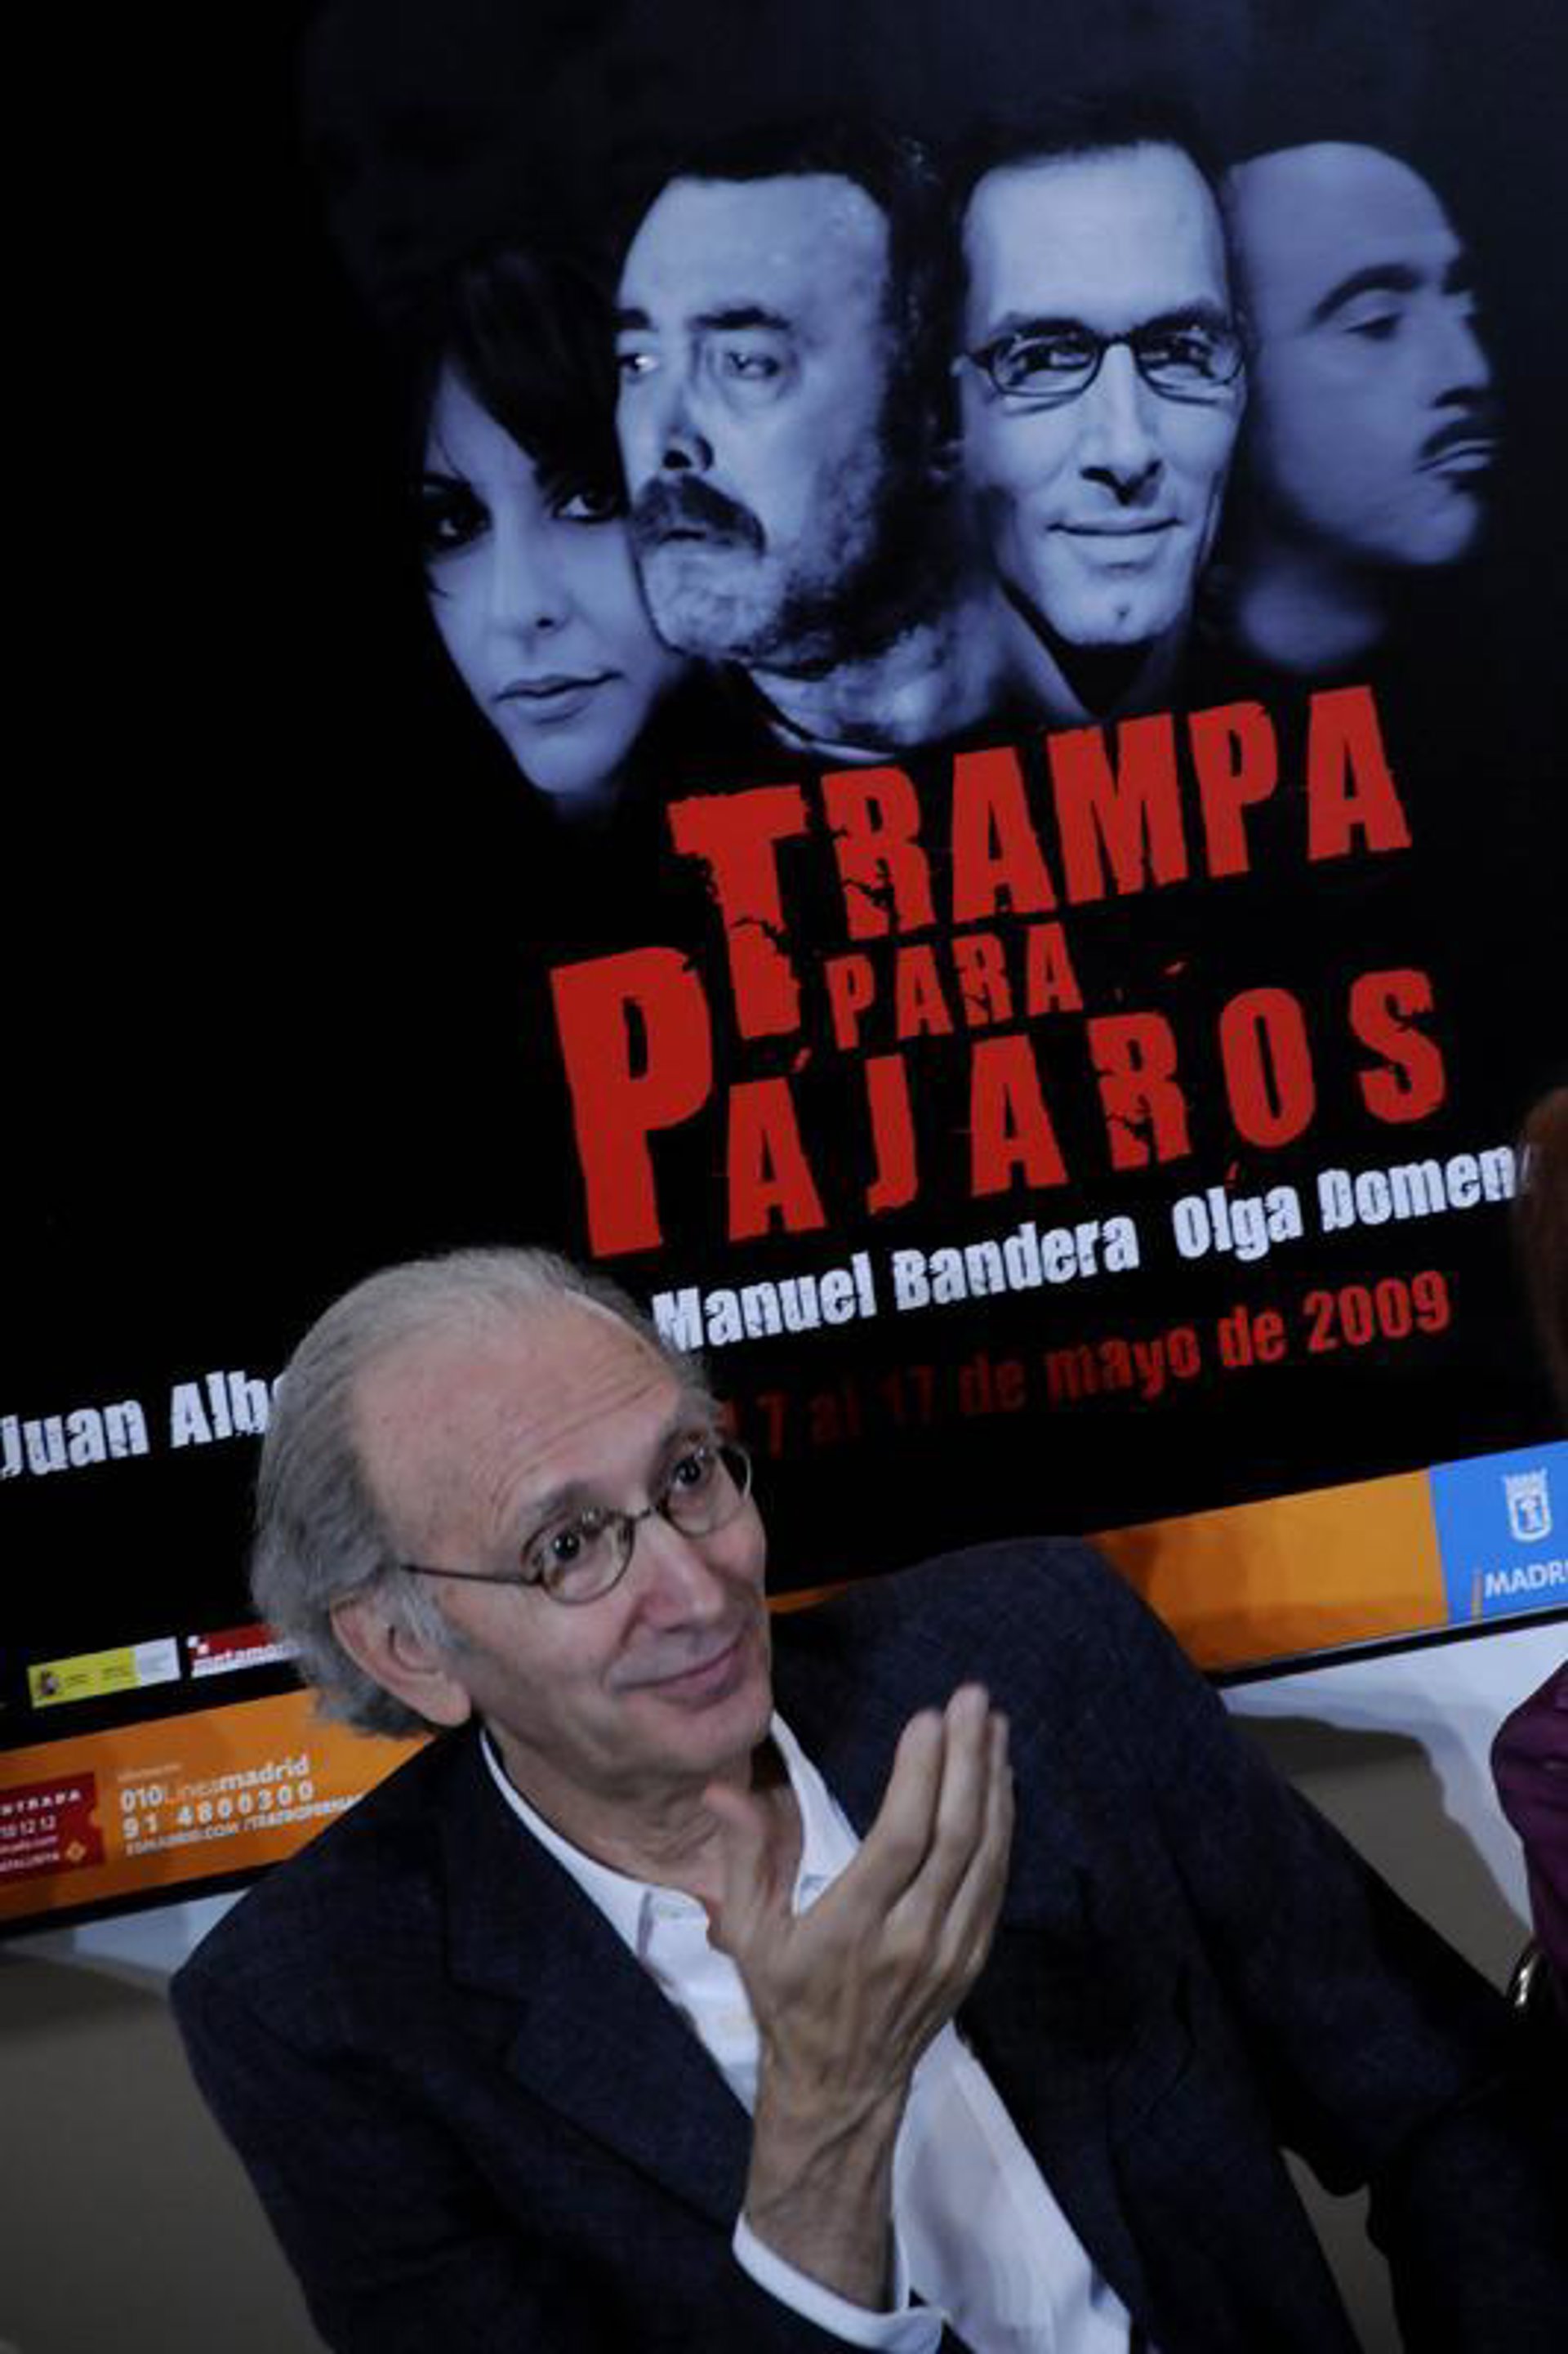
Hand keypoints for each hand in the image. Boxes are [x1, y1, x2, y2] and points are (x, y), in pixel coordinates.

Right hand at [704, 1684, 1013, 2305]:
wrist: (841, 2087)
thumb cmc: (786, 2001)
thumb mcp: (749, 1936)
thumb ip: (742, 1859)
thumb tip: (723, 1790)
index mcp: (852, 1929)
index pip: (898, 1841)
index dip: (919, 1777)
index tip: (925, 1717)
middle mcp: (910, 1937)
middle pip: (953, 1837)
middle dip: (966, 1760)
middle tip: (971, 1698)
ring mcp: (950, 1948)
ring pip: (984, 1855)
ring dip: (992, 1782)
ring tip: (991, 1723)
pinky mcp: (973, 1955)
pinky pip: (995, 1880)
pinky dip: (1002, 1825)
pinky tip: (999, 1780)